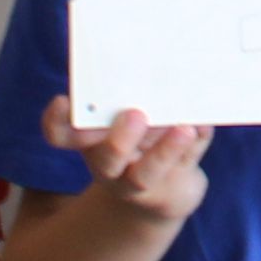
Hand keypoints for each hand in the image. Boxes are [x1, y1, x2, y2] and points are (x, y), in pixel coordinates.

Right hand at [48, 97, 214, 224]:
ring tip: (184, 129)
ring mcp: (141, 182)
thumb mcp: (135, 116)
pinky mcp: (172, 191)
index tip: (63, 101)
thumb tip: (164, 69)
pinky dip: (197, 144)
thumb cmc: (144, 135)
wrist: (167, 188)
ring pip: (146, 174)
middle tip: (136, 114)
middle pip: (106, 159)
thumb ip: (144, 95)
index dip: (56, 121)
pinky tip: (204, 124)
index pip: (61, 134)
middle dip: (119, 139)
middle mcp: (111, 165)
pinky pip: (185, 167)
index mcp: (92, 140)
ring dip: (165, 151)